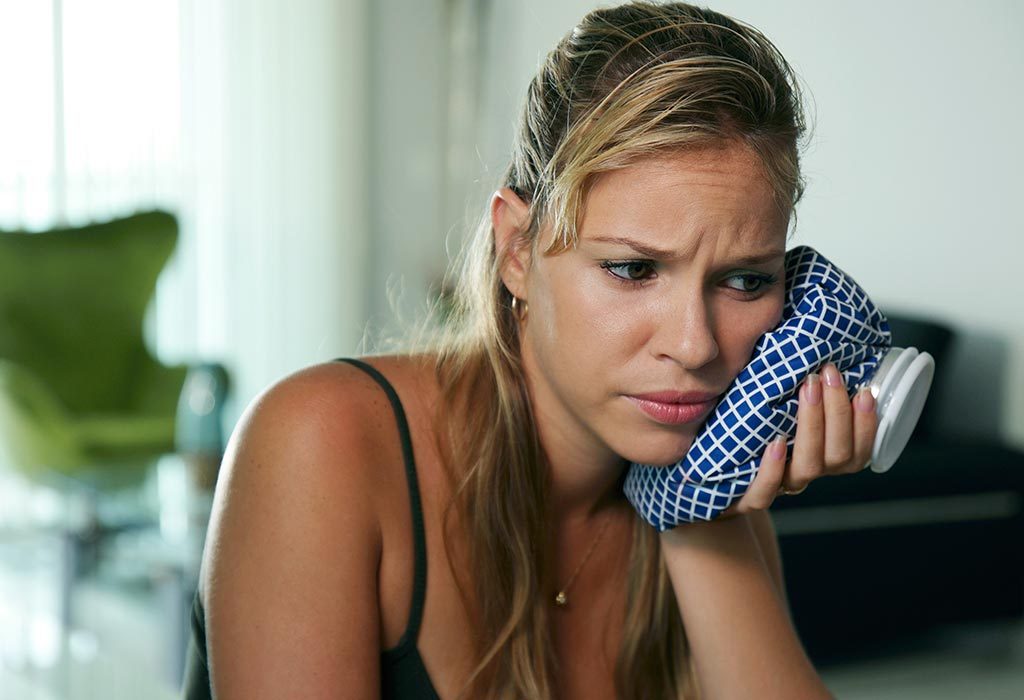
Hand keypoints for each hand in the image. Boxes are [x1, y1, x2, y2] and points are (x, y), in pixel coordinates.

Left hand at [717, 362, 877, 519]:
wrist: (708, 478)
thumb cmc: (748, 430)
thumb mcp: (777, 406)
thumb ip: (800, 385)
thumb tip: (814, 339)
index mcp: (821, 457)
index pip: (858, 451)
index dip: (867, 424)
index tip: (866, 389)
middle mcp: (805, 474)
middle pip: (838, 455)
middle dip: (839, 412)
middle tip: (829, 373)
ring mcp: (778, 488)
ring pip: (808, 468)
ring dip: (812, 425)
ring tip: (807, 389)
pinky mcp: (746, 500)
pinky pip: (764, 493)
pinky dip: (773, 468)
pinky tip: (777, 442)